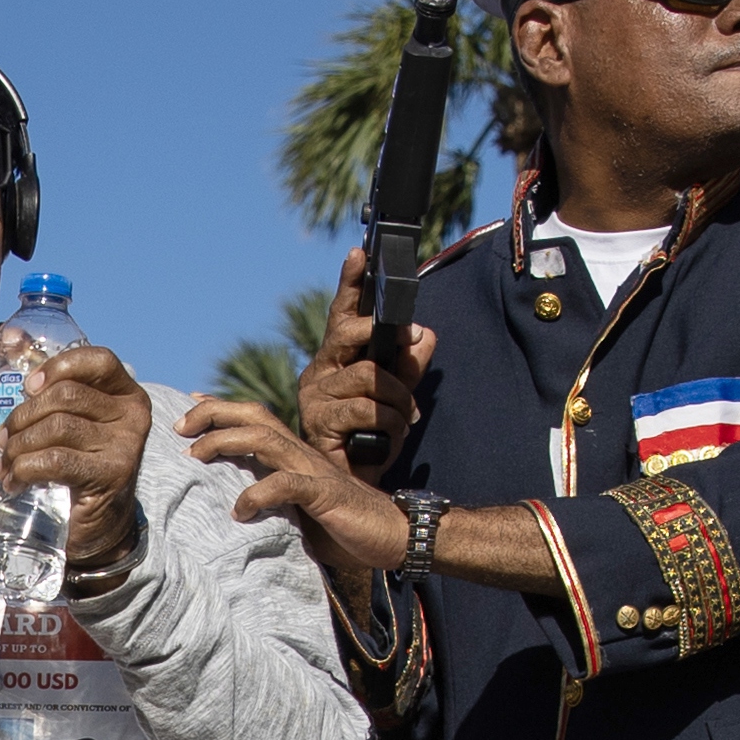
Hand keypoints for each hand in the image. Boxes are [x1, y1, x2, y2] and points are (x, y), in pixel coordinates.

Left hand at [0, 346, 148, 563]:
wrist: (99, 525)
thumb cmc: (78, 466)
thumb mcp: (70, 423)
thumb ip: (51, 389)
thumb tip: (10, 339)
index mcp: (126, 393)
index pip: (97, 360)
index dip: (59, 366)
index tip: (29, 386)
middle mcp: (132, 415)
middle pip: (66, 395)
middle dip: (24, 416)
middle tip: (4, 440)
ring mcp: (125, 446)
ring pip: (56, 427)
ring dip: (19, 446)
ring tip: (7, 463)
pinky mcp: (110, 475)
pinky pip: (56, 460)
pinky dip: (25, 468)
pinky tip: (15, 481)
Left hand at [177, 393, 410, 582]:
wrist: (395, 535)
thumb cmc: (346, 525)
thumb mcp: (300, 508)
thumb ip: (274, 499)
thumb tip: (237, 507)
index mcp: (296, 454)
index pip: (256, 418)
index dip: (222, 407)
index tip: (189, 406)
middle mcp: (302, 454)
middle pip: (254, 416)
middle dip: (213, 414)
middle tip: (179, 428)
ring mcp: (314, 471)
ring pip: (264, 440)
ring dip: (225, 443)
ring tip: (196, 457)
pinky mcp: (325, 494)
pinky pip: (286, 485)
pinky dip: (258, 494)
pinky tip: (240, 510)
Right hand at [299, 246, 433, 475]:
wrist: (354, 486)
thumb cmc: (371, 439)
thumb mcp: (399, 396)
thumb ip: (410, 365)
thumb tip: (425, 333)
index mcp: (336, 359)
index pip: (343, 314)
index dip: (350, 283)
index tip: (359, 252)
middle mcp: (319, 371)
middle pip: (347, 333)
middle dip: (379, 333)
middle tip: (408, 338)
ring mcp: (314, 396)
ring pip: (366, 375)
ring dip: (398, 396)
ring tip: (408, 416)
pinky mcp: (319, 422)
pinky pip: (365, 408)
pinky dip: (390, 420)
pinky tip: (395, 433)